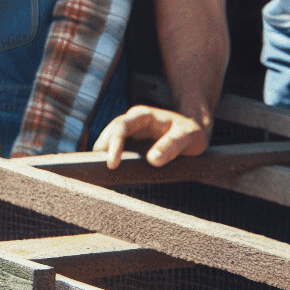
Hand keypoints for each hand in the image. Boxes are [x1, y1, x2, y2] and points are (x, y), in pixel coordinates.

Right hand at [91, 105, 208, 168]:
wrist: (193, 132)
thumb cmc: (191, 133)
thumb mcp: (188, 137)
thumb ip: (172, 145)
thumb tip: (152, 160)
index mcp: (144, 116)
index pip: (121, 127)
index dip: (114, 144)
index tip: (112, 164)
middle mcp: (132, 121)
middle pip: (109, 132)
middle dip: (102, 150)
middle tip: (96, 170)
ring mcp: (130, 132)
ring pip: (109, 140)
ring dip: (103, 155)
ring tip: (98, 173)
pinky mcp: (130, 143)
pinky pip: (115, 149)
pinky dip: (110, 159)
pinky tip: (108, 173)